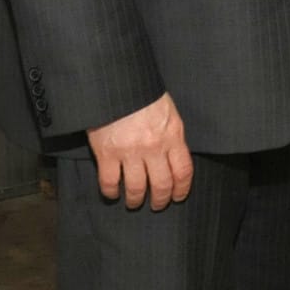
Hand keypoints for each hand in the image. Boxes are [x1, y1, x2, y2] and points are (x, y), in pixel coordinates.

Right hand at [87, 92, 192, 209]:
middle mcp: (154, 147)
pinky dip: (111, 192)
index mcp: (173, 136)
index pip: (183, 171)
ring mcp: (130, 152)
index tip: (178, 197)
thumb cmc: (145, 96)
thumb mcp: (169, 113)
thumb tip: (174, 158)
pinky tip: (113, 194)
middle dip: (161, 200)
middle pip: (162, 184)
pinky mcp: (106, 153)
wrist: (119, 84)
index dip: (182, 189)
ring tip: (134, 203)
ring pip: (137, 188)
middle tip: (157, 205)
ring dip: (136, 200)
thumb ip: (172, 136)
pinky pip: (110, 182)